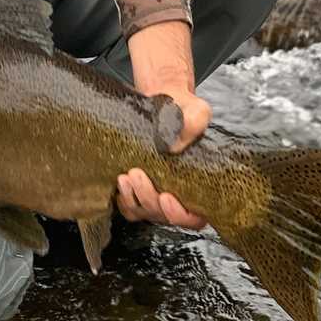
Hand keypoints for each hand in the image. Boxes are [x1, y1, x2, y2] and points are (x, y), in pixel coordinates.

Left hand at [117, 21, 210, 229]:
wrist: (162, 103)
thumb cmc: (184, 110)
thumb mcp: (197, 111)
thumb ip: (193, 124)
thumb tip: (172, 146)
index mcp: (200, 186)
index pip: (195, 218)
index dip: (181, 215)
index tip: (166, 196)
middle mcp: (179, 195)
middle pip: (164, 216)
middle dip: (149, 199)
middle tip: (137, 174)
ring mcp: (156, 193)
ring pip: (144, 212)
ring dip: (134, 199)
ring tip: (126, 176)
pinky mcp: (138, 188)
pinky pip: (129, 206)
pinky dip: (123, 198)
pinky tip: (120, 180)